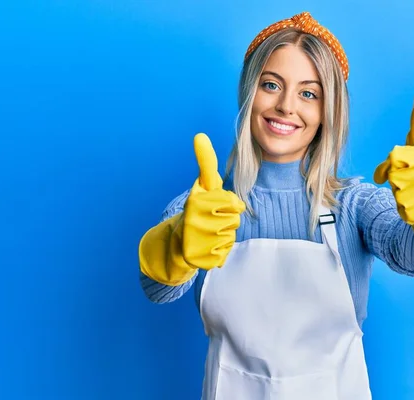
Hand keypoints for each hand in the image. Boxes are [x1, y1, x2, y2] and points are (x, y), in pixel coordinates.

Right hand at [182, 133, 245, 268]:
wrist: (177, 243)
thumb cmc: (197, 209)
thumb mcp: (202, 184)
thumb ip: (205, 161)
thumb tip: (200, 135)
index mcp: (196, 202)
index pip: (233, 203)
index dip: (230, 204)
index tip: (216, 205)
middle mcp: (195, 222)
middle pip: (235, 219)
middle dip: (228, 219)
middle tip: (212, 220)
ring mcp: (198, 242)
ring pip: (231, 236)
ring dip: (225, 235)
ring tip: (209, 232)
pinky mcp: (202, 261)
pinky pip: (225, 252)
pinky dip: (220, 251)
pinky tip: (208, 246)